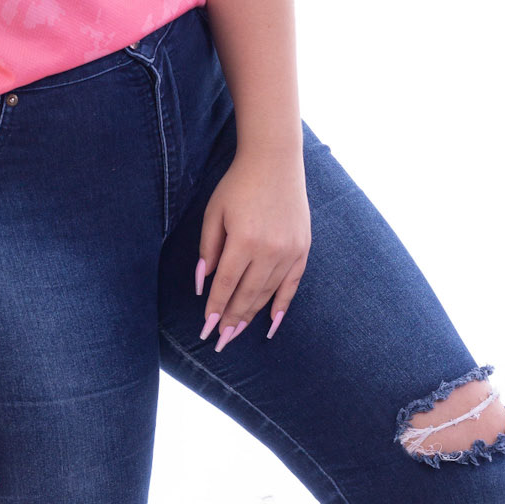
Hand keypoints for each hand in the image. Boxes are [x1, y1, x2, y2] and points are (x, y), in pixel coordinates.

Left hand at [195, 143, 310, 350]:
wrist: (275, 162)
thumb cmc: (238, 185)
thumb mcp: (214, 213)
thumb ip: (208, 249)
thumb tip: (202, 284)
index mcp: (244, 240)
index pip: (226, 285)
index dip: (216, 309)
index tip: (207, 329)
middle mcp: (269, 250)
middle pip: (247, 295)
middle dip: (232, 320)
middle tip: (221, 341)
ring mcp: (289, 251)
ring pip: (268, 293)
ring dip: (251, 315)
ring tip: (237, 333)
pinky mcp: (302, 249)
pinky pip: (292, 285)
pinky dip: (281, 306)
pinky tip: (271, 324)